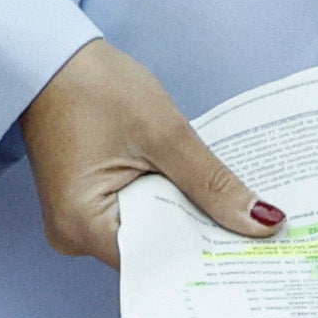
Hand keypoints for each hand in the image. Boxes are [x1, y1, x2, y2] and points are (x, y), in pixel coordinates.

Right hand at [23, 38, 280, 269]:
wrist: (53, 57)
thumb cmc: (96, 87)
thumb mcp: (166, 135)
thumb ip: (213, 184)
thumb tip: (262, 221)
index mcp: (83, 227)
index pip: (160, 260)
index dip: (210, 255)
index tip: (259, 251)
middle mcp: (76, 235)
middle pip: (157, 249)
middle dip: (207, 236)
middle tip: (264, 230)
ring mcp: (80, 219)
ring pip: (152, 230)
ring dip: (191, 217)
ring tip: (243, 212)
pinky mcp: (89, 201)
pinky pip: (139, 212)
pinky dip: (171, 202)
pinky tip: (205, 193)